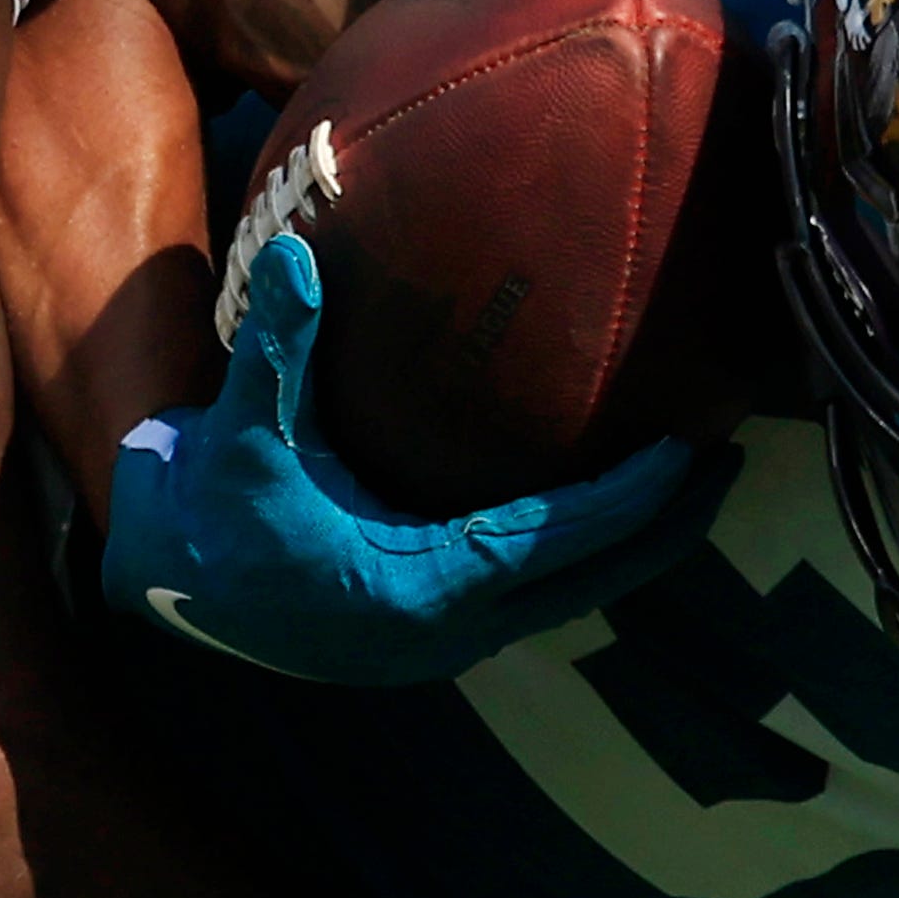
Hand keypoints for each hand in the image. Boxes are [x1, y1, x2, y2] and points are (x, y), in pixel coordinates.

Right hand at [99, 231, 729, 689]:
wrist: (170, 590)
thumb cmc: (213, 510)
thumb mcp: (243, 431)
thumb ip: (277, 348)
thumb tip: (293, 257)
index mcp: (417, 587)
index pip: (557, 542)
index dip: (631, 502)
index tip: (691, 452)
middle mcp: (447, 629)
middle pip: (589, 580)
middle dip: (663, 528)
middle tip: (727, 462)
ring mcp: (445, 640)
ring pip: (569, 594)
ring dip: (630, 546)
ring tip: (687, 484)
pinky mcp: (435, 632)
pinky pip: (534, 594)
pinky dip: (580, 553)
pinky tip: (601, 508)